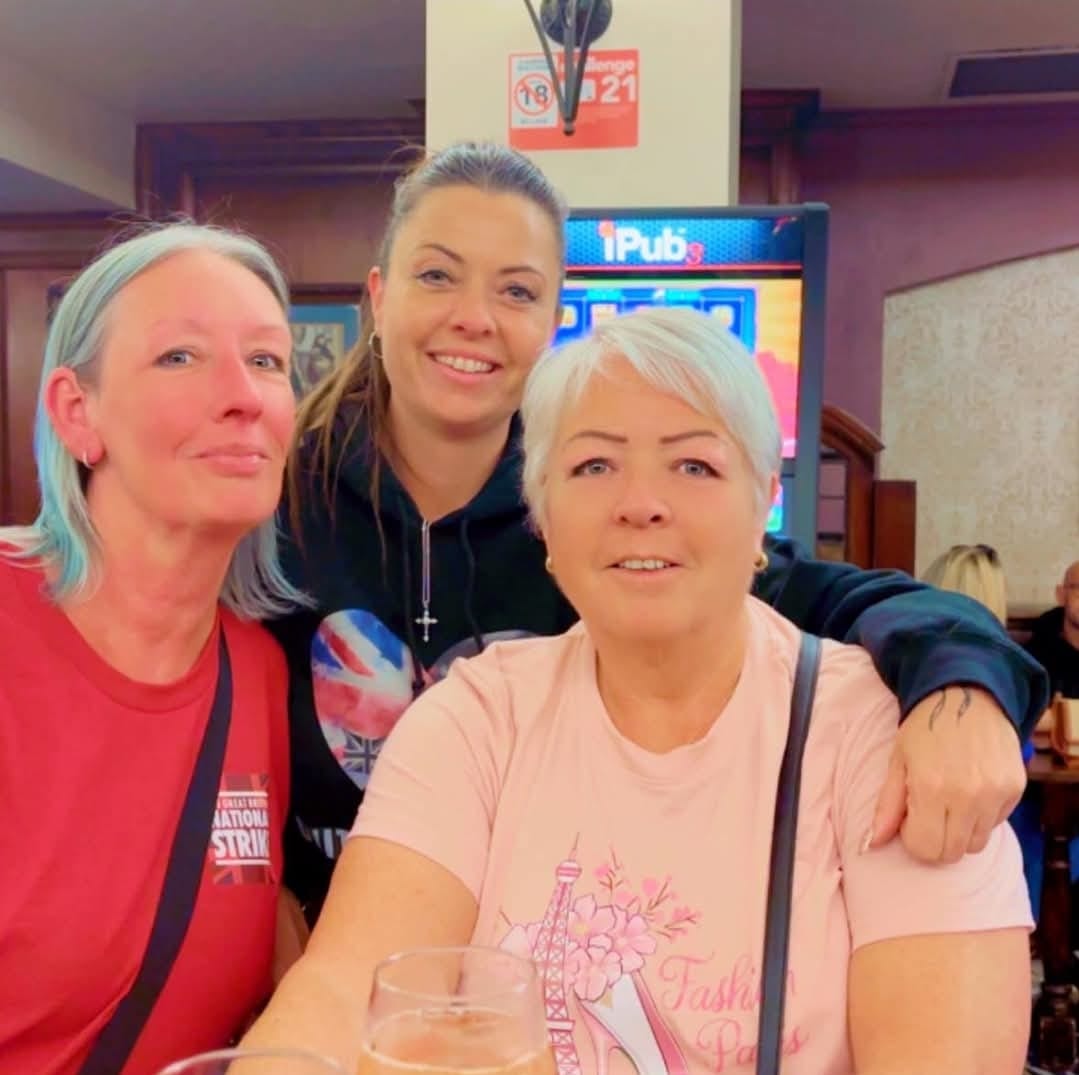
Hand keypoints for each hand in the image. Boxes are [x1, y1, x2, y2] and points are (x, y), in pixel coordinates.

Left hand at [868, 686, 1025, 863]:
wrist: (966, 694)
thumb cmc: (925, 727)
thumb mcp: (898, 760)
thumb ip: (887, 805)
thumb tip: (873, 843)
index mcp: (932, 788)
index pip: (926, 849)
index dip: (914, 839)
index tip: (911, 819)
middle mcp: (968, 796)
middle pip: (952, 853)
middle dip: (936, 840)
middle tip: (929, 812)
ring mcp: (996, 794)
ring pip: (977, 843)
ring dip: (960, 831)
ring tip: (950, 800)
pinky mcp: (1015, 789)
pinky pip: (996, 824)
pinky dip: (982, 817)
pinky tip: (971, 790)